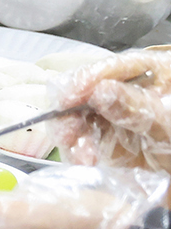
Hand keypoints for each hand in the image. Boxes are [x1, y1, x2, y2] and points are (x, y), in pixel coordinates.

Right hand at [53, 50, 170, 170]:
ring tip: (82, 156)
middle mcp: (127, 90)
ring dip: (72, 135)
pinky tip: (84, 160)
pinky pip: (81, 138)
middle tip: (68, 132)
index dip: (87, 80)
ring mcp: (114, 115)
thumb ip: (138, 109)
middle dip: (72, 111)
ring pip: (77, 115)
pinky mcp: (104, 139)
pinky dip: (78, 150)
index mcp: (151, 74)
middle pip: (87, 89)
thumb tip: (100, 91)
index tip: (69, 97)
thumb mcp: (169, 126)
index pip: (113, 68)